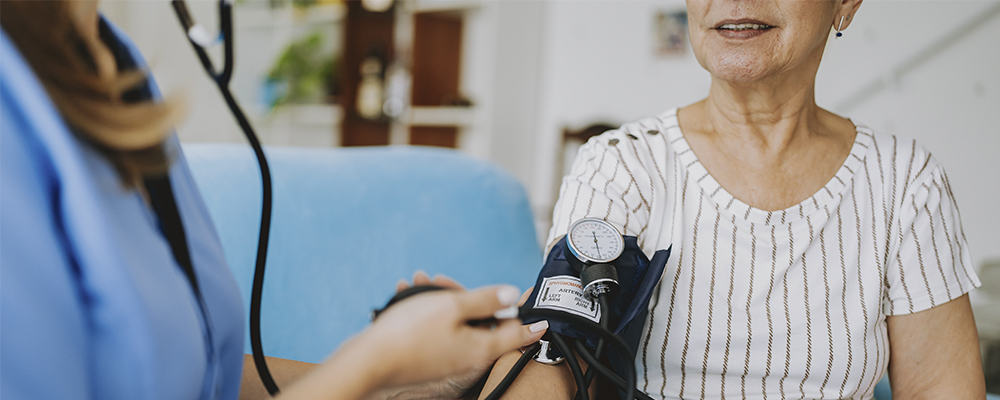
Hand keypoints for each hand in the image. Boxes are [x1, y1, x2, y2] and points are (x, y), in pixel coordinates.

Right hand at [360, 273, 546, 390]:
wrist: (369, 361)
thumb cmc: (409, 334)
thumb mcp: (453, 307)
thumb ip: (486, 300)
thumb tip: (512, 296)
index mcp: (481, 348)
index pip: (517, 335)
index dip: (530, 321)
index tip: (542, 318)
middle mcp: (467, 358)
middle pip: (482, 324)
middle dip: (466, 297)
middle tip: (443, 281)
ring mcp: (448, 360)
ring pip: (455, 324)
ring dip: (442, 301)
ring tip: (417, 284)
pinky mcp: (429, 359)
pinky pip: (437, 332)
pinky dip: (427, 313)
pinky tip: (407, 297)